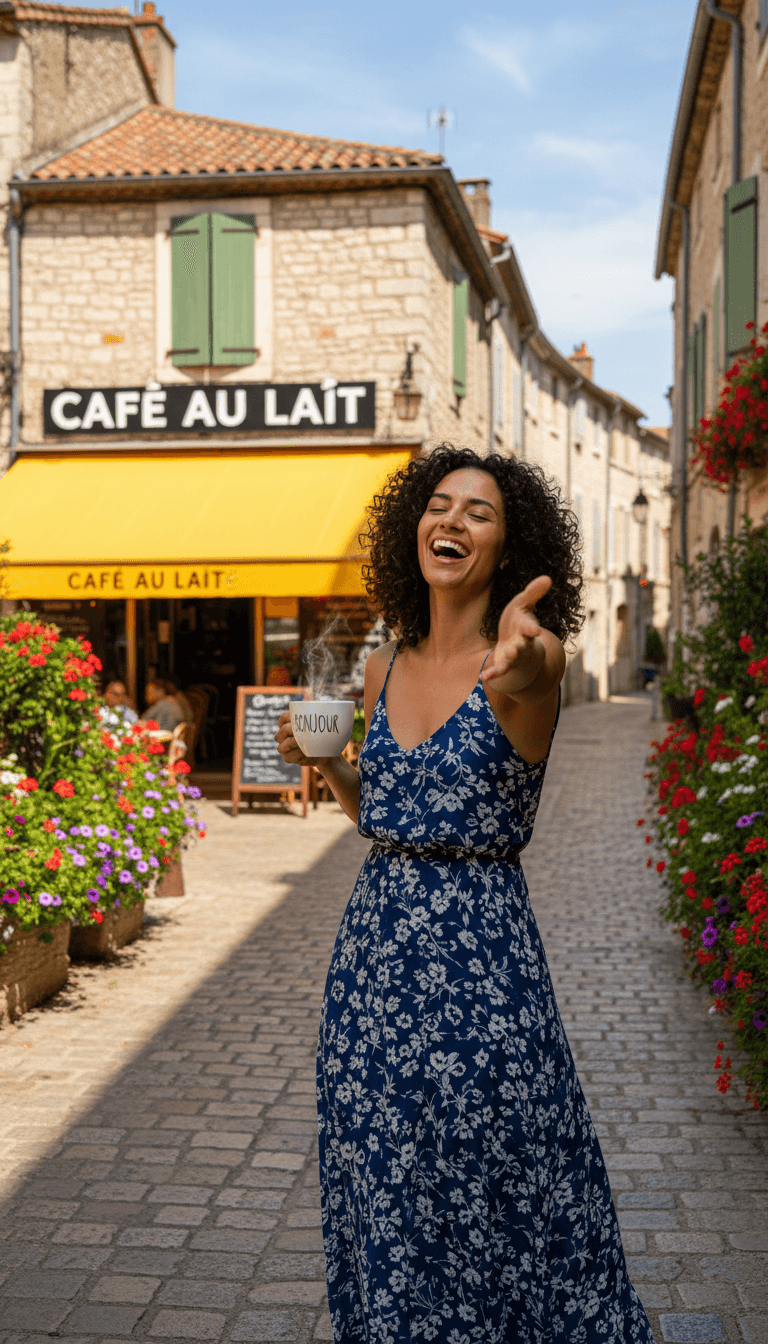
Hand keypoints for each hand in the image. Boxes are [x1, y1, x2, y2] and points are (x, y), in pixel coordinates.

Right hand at [274, 710, 328, 769]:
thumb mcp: (315, 720)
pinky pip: (288, 756)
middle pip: (282, 732)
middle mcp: (283, 736)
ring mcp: (284, 748)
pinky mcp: (288, 758)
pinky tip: (305, 752)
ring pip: (283, 746)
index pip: (283, 719)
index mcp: (287, 724)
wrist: (326, 750)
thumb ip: (310, 706)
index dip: (289, 718)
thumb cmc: (319, 733)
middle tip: (301, 730)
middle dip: (291, 731)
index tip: (300, 719)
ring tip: (304, 741)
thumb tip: (308, 692)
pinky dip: (297, 754)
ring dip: (293, 743)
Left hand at [481, 575, 551, 690]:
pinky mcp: (505, 665)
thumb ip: (533, 593)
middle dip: (520, 646)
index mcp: (526, 627)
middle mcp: (523, 643)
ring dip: (511, 657)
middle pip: (523, 645)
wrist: (518, 648)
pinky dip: (493, 674)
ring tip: (508, 654)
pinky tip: (483, 677)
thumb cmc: (519, 623)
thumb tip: (548, 577)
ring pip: (514, 658)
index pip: (529, 627)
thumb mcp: (524, 605)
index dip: (531, 628)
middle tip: (517, 647)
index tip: (534, 630)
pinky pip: (500, 671)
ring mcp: (515, 656)